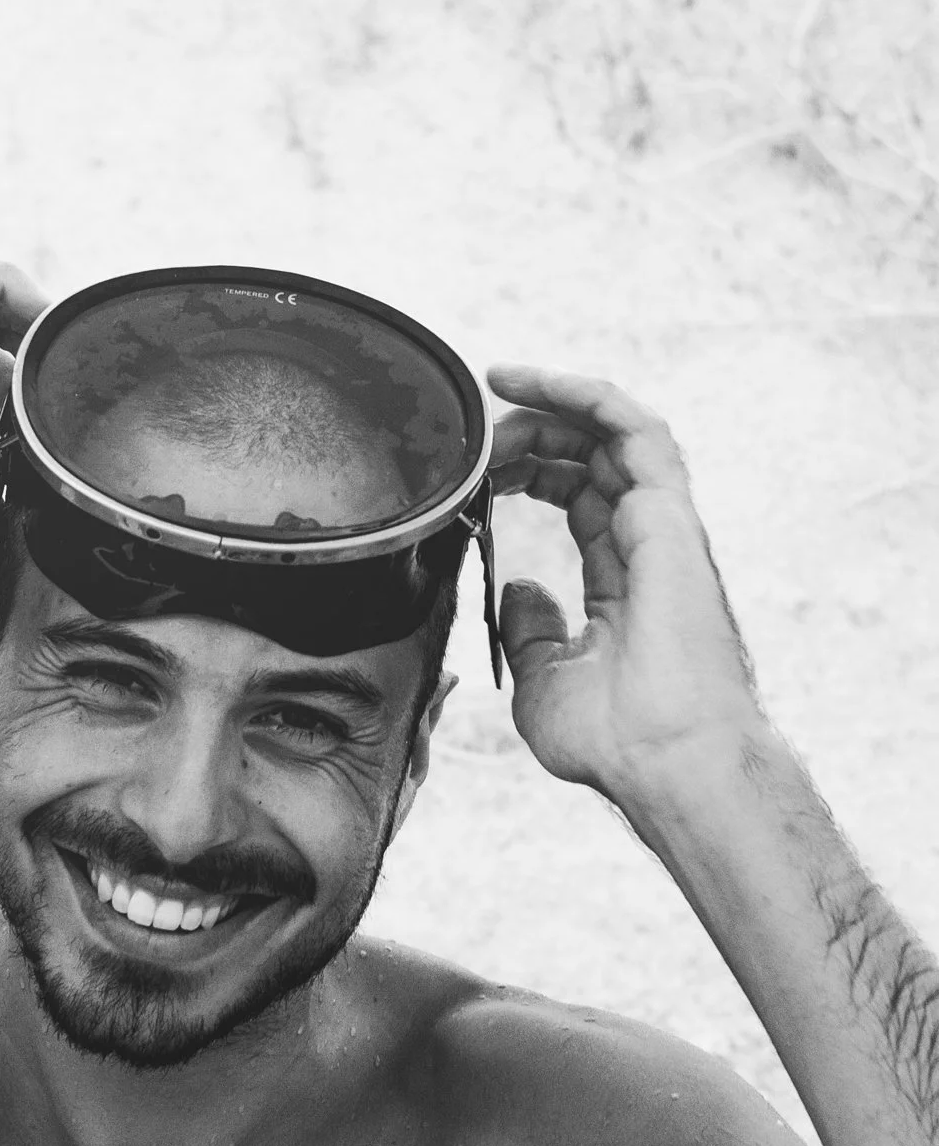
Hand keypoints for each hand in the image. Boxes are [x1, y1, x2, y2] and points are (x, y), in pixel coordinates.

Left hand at [488, 364, 764, 804]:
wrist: (667, 761)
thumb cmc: (617, 742)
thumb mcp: (544, 683)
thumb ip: (531, 634)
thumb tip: (517, 592)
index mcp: (624, 582)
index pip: (580, 500)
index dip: (532, 471)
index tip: (479, 468)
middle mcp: (648, 547)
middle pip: (592, 458)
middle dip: (531, 435)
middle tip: (475, 437)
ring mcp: (663, 530)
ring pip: (615, 432)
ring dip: (553, 403)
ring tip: (497, 390)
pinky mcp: (670, 520)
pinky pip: (636, 431)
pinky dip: (587, 396)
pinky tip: (532, 385)